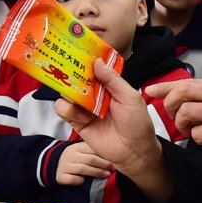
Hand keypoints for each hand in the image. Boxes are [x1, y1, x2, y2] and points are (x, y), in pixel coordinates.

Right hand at [55, 60, 168, 201]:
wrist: (134, 151)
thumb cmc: (137, 123)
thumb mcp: (129, 97)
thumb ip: (112, 80)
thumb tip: (97, 62)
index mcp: (109, 87)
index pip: (93, 70)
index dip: (85, 61)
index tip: (76, 51)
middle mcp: (95, 96)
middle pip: (77, 80)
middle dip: (71, 74)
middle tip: (66, 69)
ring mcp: (86, 109)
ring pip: (67, 94)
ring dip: (69, 94)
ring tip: (78, 99)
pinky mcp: (78, 123)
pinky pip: (64, 111)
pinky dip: (68, 110)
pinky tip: (81, 116)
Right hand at [55, 142, 112, 184]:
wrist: (54, 164)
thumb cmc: (75, 158)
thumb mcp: (83, 151)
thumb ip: (95, 152)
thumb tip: (113, 157)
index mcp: (78, 147)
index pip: (92, 149)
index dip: (105, 155)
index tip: (115, 160)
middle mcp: (70, 155)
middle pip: (89, 159)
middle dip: (103, 164)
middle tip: (113, 168)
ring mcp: (65, 166)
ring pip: (82, 169)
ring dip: (96, 172)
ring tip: (106, 175)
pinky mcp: (60, 176)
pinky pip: (72, 179)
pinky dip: (80, 180)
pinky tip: (85, 181)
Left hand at [148, 79, 201, 168]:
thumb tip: (190, 99)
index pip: (187, 81)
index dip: (164, 86)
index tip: (150, 91)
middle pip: (182, 92)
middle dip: (169, 104)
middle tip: (172, 115)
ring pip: (186, 112)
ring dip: (182, 124)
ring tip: (189, 130)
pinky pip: (198, 134)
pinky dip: (197, 138)